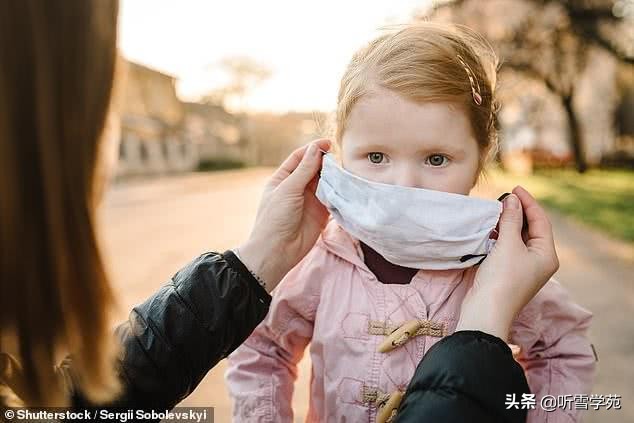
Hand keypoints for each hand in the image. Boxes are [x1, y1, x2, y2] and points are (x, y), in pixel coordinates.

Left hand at [237, 139, 331, 291]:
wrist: (278, 251)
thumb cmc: (275, 218)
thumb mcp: (288, 190)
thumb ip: (304, 169)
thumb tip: (315, 148)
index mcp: (282, 179)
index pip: (299, 158)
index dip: (312, 149)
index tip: (328, 143)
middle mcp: (296, 188)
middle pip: (314, 168)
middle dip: (325, 162)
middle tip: (338, 159)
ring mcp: (309, 200)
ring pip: (324, 182)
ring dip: (333, 176)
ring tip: (344, 171)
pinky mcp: (321, 213)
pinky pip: (332, 198)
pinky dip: (338, 192)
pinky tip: (346, 186)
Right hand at [456, 186, 559, 340]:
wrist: (486, 311)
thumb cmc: (502, 278)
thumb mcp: (508, 245)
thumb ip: (511, 220)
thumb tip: (513, 200)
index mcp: (546, 255)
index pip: (541, 221)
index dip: (529, 202)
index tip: (514, 188)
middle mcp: (539, 261)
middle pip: (531, 229)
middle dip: (518, 212)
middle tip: (503, 198)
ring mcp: (524, 268)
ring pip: (518, 238)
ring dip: (508, 224)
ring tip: (495, 211)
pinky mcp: (509, 272)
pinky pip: (508, 248)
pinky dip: (500, 236)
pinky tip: (490, 230)